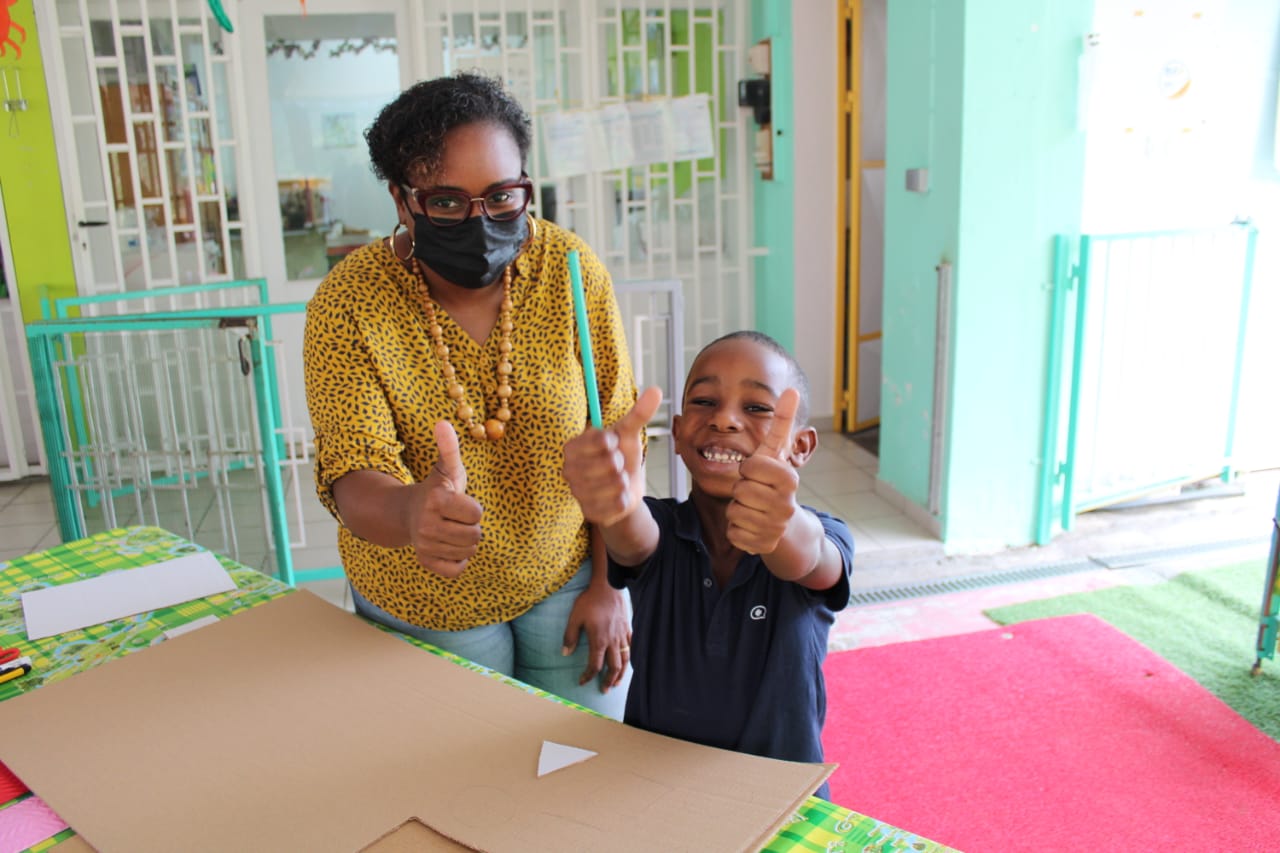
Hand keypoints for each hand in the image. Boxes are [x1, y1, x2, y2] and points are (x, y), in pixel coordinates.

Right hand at [402, 420, 483, 577]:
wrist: (407, 513)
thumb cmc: (437, 489)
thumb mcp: (446, 468)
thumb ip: (449, 447)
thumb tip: (443, 422)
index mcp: (436, 500)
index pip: (477, 514)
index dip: (473, 508)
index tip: (460, 503)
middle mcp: (427, 524)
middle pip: (475, 536)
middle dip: (471, 527)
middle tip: (458, 518)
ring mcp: (425, 545)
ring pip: (468, 551)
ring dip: (466, 542)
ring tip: (452, 529)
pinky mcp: (426, 562)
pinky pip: (457, 569)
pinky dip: (458, 560)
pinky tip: (448, 545)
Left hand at [561, 582, 631, 691]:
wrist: (608, 586)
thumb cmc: (590, 601)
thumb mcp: (575, 617)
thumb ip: (570, 636)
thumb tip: (565, 653)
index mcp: (599, 640)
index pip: (595, 665)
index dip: (588, 676)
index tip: (582, 681)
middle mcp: (612, 641)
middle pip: (614, 667)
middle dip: (609, 680)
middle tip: (604, 689)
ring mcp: (622, 635)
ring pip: (625, 660)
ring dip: (621, 673)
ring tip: (617, 682)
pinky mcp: (627, 628)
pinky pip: (631, 646)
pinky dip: (629, 657)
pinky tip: (627, 661)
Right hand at [562, 387, 661, 526]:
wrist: (622, 490)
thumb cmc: (620, 457)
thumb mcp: (628, 434)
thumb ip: (638, 413)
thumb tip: (656, 389)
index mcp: (573, 446)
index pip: (602, 441)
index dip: (615, 444)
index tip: (612, 446)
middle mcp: (568, 469)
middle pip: (611, 463)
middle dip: (621, 464)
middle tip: (616, 466)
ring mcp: (577, 492)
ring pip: (616, 484)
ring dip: (624, 482)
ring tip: (617, 480)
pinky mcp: (589, 513)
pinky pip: (618, 504)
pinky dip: (625, 499)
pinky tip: (618, 496)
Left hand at [726, 388, 800, 554]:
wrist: (783, 522)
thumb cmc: (772, 479)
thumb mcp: (775, 451)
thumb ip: (781, 422)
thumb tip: (792, 390)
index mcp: (788, 479)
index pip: (750, 467)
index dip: (748, 467)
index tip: (757, 471)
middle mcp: (786, 504)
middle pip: (740, 490)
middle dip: (741, 488)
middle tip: (754, 490)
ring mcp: (776, 527)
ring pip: (734, 512)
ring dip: (737, 509)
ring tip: (752, 507)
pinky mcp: (762, 546)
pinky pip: (734, 533)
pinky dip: (736, 530)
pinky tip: (750, 525)